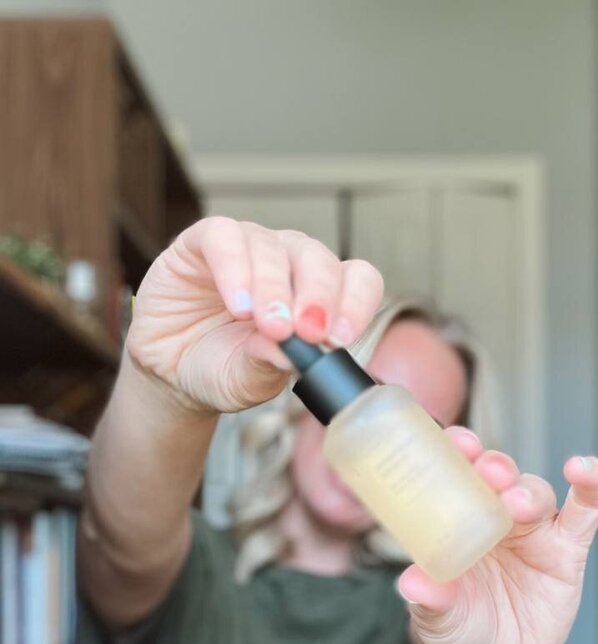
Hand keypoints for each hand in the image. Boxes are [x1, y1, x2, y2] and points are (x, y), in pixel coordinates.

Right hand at [127, 217, 383, 412]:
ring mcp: (248, 249)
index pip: (357, 280)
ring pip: (273, 248)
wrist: (170, 371)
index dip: (356, 302)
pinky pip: (224, 237)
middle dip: (317, 296)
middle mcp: (288, 264)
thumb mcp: (249, 382)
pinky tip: (237, 304)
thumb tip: (295, 354)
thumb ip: (271, 367)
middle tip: (306, 333)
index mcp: (316, 295)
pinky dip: (234, 267)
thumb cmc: (221, 371)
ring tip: (267, 326)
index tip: (341, 338)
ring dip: (274, 288)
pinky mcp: (203, 242)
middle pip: (318, 260)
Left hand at [396, 430, 597, 643]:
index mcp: (456, 521)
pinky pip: (585, 511)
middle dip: (492, 467)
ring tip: (516, 503)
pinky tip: (585, 468)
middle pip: (497, 478)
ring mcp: (533, 531)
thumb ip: (429, 600)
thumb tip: (413, 584)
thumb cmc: (459, 630)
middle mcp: (494, 517)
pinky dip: (592, 485)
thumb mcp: (437, 619)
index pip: (455, 475)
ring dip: (526, 491)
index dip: (454, 453)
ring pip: (534, 493)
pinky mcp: (568, 550)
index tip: (449, 442)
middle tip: (485, 471)